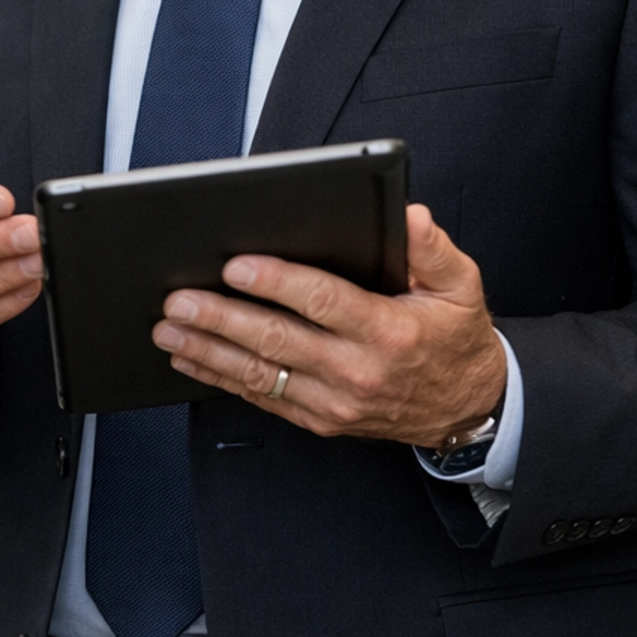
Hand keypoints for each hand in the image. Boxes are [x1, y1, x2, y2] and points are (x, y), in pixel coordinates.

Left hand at [152, 204, 505, 447]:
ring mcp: (335, 402)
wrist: (468, 408)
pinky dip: (221, 379)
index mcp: (389, 331)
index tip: (235, 266)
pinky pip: (263, 398)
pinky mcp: (321, 420)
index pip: (323, 302)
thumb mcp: (461, 284)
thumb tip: (409, 216)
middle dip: (221, 317)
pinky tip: (191, 360)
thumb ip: (431, 249)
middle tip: (179, 300)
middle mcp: (358, 371)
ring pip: (260, 374)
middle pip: (277, 340)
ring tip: (168, 331)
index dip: (276, 282)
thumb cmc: (455, 337)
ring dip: (208, 352)